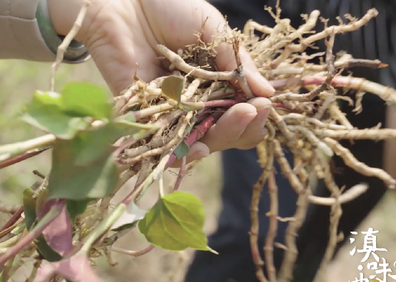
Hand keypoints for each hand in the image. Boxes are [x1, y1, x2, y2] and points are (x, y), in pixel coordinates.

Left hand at [49, 0, 274, 158]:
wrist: (127, 1)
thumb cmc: (171, 8)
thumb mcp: (214, 32)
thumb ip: (238, 64)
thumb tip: (268, 94)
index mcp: (217, 83)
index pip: (241, 112)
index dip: (255, 114)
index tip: (263, 105)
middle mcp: (195, 103)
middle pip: (222, 133)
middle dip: (240, 128)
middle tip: (250, 113)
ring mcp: (170, 112)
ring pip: (197, 142)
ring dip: (219, 138)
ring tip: (235, 121)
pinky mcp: (143, 116)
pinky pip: (161, 143)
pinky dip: (178, 152)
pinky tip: (197, 146)